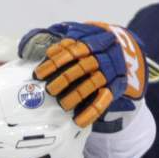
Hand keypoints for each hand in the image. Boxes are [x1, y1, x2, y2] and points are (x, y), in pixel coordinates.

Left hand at [18, 22, 146, 126]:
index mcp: (91, 41)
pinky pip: (103, 101)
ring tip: (62, 104)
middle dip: (64, 78)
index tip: (38, 74)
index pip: (71, 50)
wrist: (124, 51)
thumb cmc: (91, 46)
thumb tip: (34, 49)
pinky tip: (79, 121)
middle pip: (82, 66)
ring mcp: (109, 72)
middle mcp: (102, 55)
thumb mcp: (78, 36)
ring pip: (93, 83)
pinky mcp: (115, 87)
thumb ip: (57, 41)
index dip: (54, 63)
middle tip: (49, 90)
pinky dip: (91, 112)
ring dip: (77, 94)